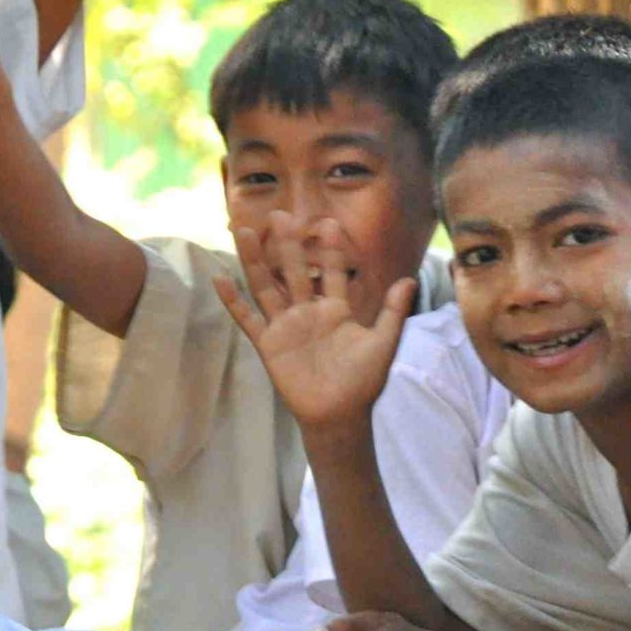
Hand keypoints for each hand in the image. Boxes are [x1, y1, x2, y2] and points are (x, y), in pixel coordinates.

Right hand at [213, 213, 414, 434]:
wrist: (340, 415)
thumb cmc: (363, 381)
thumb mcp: (383, 342)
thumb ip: (392, 311)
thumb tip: (410, 279)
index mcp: (335, 309)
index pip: (332, 271)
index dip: (331, 249)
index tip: (329, 222)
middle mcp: (307, 312)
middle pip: (293, 271)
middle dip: (287, 244)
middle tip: (280, 215)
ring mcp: (285, 326)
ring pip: (266, 287)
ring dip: (255, 261)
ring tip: (245, 233)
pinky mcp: (268, 343)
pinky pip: (247, 319)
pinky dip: (233, 301)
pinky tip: (220, 279)